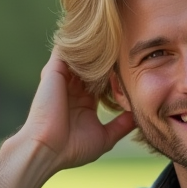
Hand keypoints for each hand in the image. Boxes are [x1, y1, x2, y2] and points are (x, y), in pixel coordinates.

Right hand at [16, 49, 134, 173]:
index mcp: (84, 102)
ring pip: (82, 56)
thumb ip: (121, 126)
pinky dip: (80, 43)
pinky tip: (100, 39)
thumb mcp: (105, 138)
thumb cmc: (72, 148)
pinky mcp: (54, 69)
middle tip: (129, 50)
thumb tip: (139, 117)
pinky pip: (68, 49)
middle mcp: (73, 88)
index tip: (135, 69)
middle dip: (110, 59)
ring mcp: (63, 78)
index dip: (118, 75)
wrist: (48, 148)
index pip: (103, 81)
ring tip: (117, 38)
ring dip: (97, 49)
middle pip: (94, 66)